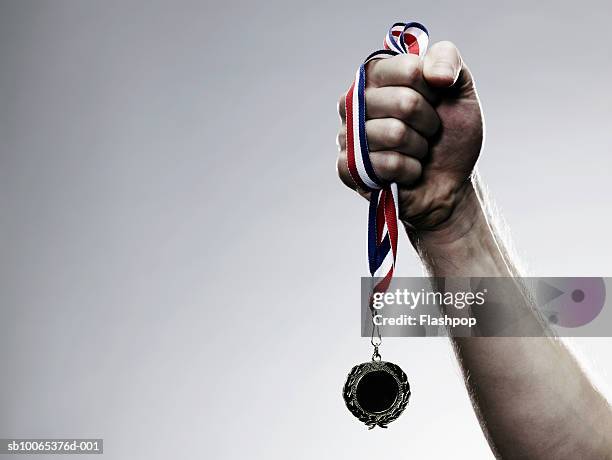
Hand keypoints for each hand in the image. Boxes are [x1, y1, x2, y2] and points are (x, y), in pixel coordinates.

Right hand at [337, 41, 482, 230]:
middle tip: (429, 132)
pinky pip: (388, 164)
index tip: (436, 100)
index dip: (433, 89)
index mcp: (377, 74)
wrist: (451, 180)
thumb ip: (448, 59)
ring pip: (396, 134)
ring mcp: (347, 134)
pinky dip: (410, 171)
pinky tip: (407, 172)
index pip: (409, 69)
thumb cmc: (450, 133)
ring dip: (420, 148)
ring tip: (417, 152)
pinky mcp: (346, 167)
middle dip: (429, 122)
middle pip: (405, 102)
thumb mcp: (459, 88)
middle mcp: (355, 100)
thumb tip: (434, 74)